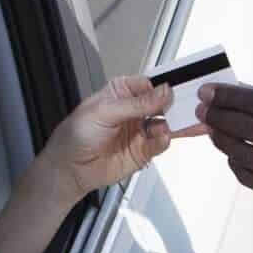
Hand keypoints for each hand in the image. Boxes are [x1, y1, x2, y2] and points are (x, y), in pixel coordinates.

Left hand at [42, 75, 175, 199]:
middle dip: (173, 104)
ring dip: (172, 123)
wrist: (69, 168)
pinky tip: (161, 137)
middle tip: (183, 105)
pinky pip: (160, 143)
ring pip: (166, 123)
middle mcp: (134, 110)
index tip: (174, 88)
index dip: (163, 86)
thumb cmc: (76, 135)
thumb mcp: (104, 112)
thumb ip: (136, 104)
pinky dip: (164, 140)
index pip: (150, 84)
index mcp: (122, 92)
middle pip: (162, 103)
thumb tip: (162, 92)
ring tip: (173, 123)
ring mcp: (140, 130)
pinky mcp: (143, 150)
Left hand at [198, 82, 252, 221]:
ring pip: (243, 154)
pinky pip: (250, 178)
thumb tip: (242, 90)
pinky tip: (231, 153)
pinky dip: (235, 163)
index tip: (208, 90)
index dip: (230, 95)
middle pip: (247, 128)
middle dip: (218, 115)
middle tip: (202, 108)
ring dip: (221, 139)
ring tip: (212, 128)